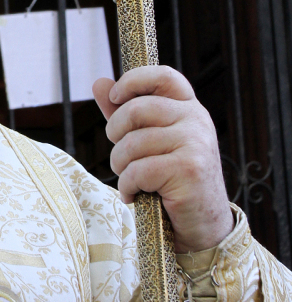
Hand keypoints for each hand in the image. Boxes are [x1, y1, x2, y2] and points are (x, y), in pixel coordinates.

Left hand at [93, 65, 233, 253]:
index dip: (133, 81)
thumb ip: (125, 112)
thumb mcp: (149, 142)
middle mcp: (196, 120)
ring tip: (131, 180)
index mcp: (189, 108)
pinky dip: (128, 187)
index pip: (163, 76)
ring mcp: (195, 143)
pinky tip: (136, 196)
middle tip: (122, 157)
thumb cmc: (171, 181)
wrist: (203, 226)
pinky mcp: (189, 169)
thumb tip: (99, 82)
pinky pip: (138, 170)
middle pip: (135, 110)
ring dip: (120, 167)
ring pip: (132, 143)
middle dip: (115, 135)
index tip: (116, 98)